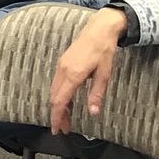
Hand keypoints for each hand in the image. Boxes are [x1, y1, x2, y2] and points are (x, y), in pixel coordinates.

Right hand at [48, 8, 125, 133]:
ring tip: (66, 118)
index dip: (57, 117)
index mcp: (73, 74)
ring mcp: (61, 66)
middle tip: (64, 128)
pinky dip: (59, 95)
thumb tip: (93, 113)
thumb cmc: (104, 50)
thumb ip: (97, 94)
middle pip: (54, 98)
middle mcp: (63, 70)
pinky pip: (57, 83)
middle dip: (57, 115)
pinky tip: (67, 101)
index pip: (60, 101)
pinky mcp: (63, 63)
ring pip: (54, 91)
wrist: (99, 29)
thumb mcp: (104, 74)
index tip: (57, 129)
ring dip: (58, 106)